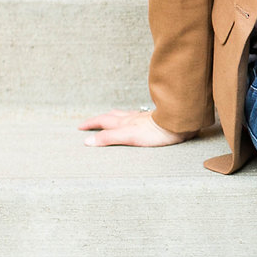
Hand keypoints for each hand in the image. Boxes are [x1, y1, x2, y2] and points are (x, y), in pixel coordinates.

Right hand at [78, 108, 192, 147]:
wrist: (177, 124)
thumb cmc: (155, 132)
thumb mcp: (128, 136)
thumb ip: (109, 138)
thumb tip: (88, 141)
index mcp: (123, 123)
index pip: (102, 122)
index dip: (90, 124)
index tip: (80, 127)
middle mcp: (130, 118)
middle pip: (111, 116)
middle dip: (98, 119)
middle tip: (90, 122)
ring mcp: (141, 118)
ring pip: (123, 115)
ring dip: (113, 117)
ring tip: (109, 119)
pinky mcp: (152, 120)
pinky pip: (135, 117)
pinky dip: (128, 118)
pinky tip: (134, 121)